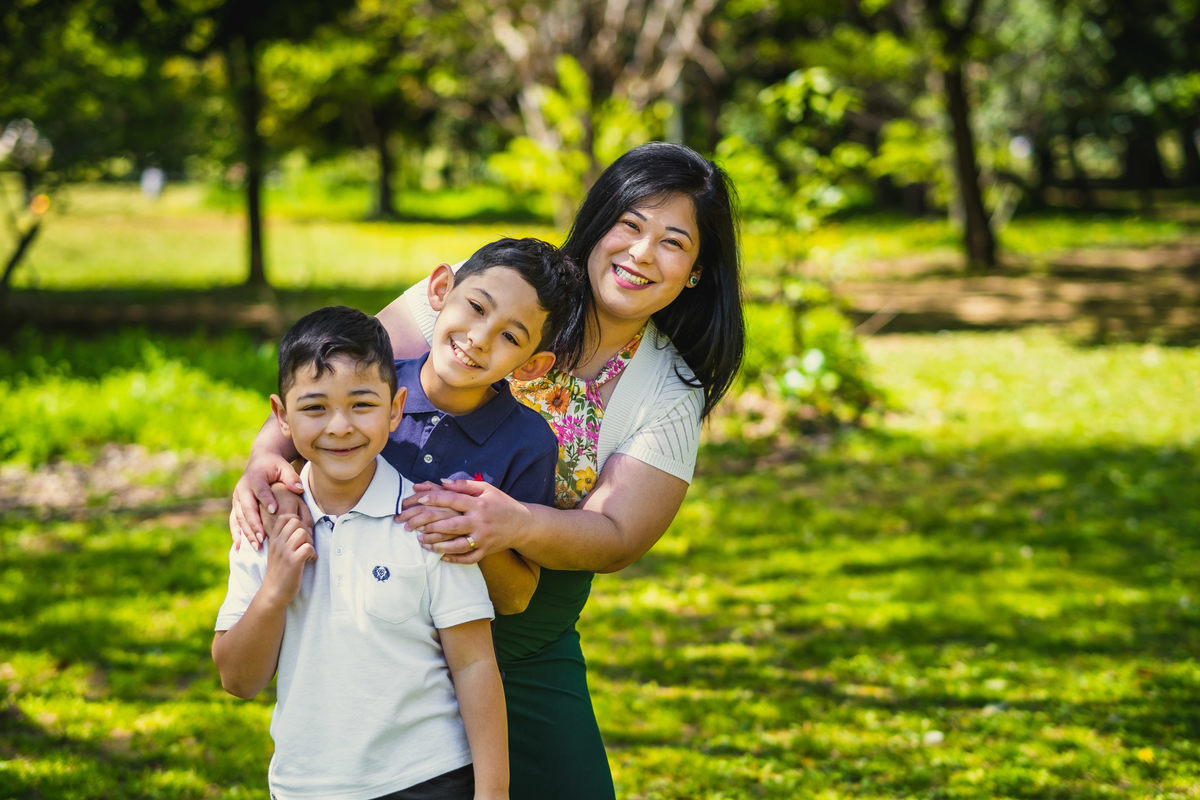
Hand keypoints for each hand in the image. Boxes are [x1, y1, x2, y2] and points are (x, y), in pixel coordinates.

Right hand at [230, 453, 302, 548]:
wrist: (260, 462)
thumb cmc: (275, 466)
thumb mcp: (284, 468)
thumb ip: (291, 478)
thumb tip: (298, 489)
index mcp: (255, 478)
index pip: (261, 490)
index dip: (266, 500)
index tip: (274, 511)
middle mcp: (242, 489)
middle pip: (247, 508)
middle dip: (254, 524)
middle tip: (263, 538)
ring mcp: (237, 498)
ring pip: (240, 517)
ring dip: (247, 532)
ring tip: (257, 546)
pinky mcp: (236, 505)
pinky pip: (234, 520)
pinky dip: (236, 533)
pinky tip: (240, 546)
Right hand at [260, 514, 315, 606]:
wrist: (273, 593)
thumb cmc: (279, 572)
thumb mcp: (277, 552)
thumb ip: (284, 539)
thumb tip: (301, 528)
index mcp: (274, 539)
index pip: (285, 517)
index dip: (297, 521)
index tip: (300, 534)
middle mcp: (278, 543)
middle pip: (296, 521)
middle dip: (305, 530)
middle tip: (306, 544)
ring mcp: (285, 552)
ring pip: (303, 532)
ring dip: (310, 541)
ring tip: (307, 552)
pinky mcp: (293, 562)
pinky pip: (308, 547)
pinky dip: (313, 553)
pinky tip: (309, 560)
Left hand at [400, 479, 530, 564]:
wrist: (523, 524)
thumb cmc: (501, 503)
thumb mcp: (486, 489)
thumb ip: (464, 485)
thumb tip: (442, 482)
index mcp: (479, 504)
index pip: (453, 500)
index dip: (435, 499)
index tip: (418, 500)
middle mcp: (480, 522)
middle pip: (451, 525)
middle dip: (429, 526)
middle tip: (411, 526)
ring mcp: (483, 538)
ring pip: (457, 545)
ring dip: (437, 545)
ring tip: (421, 542)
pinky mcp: (486, 551)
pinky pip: (467, 558)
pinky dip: (453, 558)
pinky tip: (440, 556)